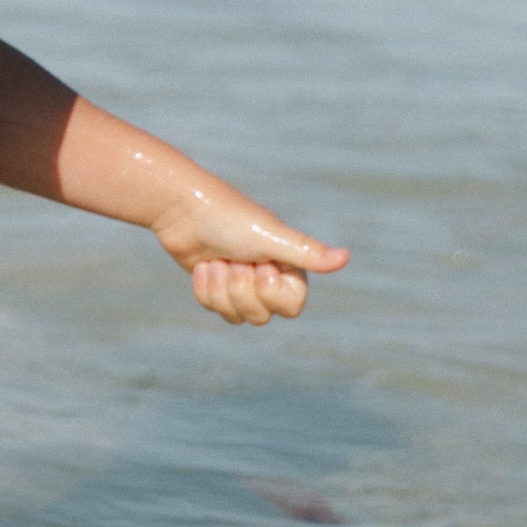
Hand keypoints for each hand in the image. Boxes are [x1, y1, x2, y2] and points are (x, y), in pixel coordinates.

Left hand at [152, 184, 348, 327]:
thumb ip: (306, 251)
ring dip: (221, 289)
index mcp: (287, 264)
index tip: (260, 264)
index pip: (292, 307)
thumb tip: (346, 257)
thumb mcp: (270, 236)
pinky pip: (214, 308)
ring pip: (237, 317)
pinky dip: (205, 288)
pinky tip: (202, 265)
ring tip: (216, 261)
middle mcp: (267, 275)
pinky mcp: (216, 285)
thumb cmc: (228, 218)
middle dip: (241, 289)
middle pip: (261, 316)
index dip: (271, 291)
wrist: (180, 209)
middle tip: (233, 260)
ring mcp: (240, 282)